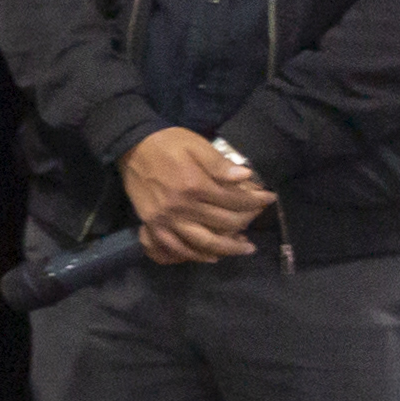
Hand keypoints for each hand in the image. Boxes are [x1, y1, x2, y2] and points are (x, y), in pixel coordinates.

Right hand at [125, 127, 266, 266]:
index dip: (256, 200)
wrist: (130, 146)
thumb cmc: (167, 143)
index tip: (269, 198)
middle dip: (247, 221)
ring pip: (203, 243)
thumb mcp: (196, 145)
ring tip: (246, 248)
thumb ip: (220, 163)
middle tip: (258, 217)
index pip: (235, 200)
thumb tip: (246, 176)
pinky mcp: (153, 225)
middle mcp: (182, 207)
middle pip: (224, 223)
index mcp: (195, 185)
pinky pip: (176, 248)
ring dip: (228, 248)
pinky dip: (196, 256)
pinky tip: (212, 257)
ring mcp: (167, 219)